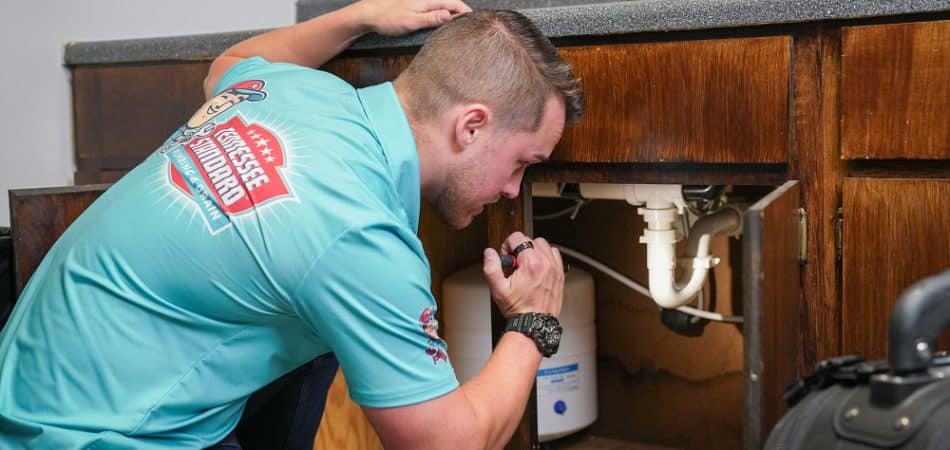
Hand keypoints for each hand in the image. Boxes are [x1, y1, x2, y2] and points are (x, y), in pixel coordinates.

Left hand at [353, 0, 471, 35]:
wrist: (370, 14)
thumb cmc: (389, 18)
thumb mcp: (412, 21)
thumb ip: (432, 18)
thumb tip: (451, 15)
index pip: (455, 3)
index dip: (466, 13)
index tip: (475, 23)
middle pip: (451, 4)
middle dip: (462, 13)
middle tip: (471, 28)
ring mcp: (422, 1)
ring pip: (444, 6)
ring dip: (452, 14)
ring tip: (460, 27)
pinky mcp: (417, 5)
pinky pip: (435, 9)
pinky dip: (443, 15)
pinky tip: (443, 24)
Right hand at [482, 232, 563, 317]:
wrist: (534, 323)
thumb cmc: (519, 309)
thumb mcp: (498, 289)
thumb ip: (491, 268)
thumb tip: (489, 253)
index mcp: (531, 264)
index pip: (518, 238)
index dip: (507, 245)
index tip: (507, 257)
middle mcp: (545, 263)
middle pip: (531, 240)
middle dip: (520, 249)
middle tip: (515, 263)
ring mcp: (554, 268)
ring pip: (544, 245)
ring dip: (534, 251)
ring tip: (526, 264)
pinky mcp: (560, 273)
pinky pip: (555, 255)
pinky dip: (546, 256)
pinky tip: (538, 267)